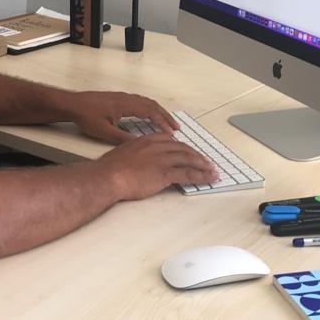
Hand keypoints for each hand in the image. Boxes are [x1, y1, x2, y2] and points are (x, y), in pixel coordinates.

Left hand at [69, 91, 178, 144]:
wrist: (72, 104)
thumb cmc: (86, 117)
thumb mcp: (105, 132)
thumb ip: (123, 138)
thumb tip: (140, 144)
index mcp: (126, 105)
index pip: (150, 112)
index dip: (162, 122)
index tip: (171, 133)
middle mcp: (127, 98)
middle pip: (152, 105)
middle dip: (165, 116)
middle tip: (176, 127)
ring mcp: (123, 97)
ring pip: (146, 102)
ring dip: (158, 111)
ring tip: (167, 122)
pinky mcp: (118, 98)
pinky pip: (140, 101)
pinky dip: (149, 108)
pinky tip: (149, 115)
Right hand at [98, 133, 218, 199]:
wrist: (107, 176)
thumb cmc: (109, 168)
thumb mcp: (121, 154)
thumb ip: (133, 155)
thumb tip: (134, 162)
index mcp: (146, 140)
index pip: (170, 141)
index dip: (182, 147)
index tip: (188, 151)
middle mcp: (157, 146)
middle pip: (183, 148)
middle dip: (197, 155)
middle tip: (206, 162)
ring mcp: (162, 159)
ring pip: (189, 159)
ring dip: (203, 165)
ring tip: (212, 170)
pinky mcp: (165, 173)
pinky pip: (188, 174)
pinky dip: (201, 176)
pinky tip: (209, 179)